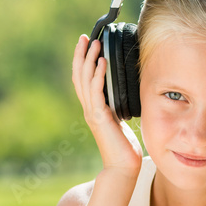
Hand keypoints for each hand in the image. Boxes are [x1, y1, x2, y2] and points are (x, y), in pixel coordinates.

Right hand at [71, 34, 142, 178]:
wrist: (123, 167)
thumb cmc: (125, 146)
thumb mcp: (121, 120)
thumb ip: (118, 106)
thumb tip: (126, 91)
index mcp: (93, 108)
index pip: (83, 80)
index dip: (81, 61)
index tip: (85, 44)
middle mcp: (90, 109)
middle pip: (79, 76)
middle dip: (81, 55)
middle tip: (85, 37)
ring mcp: (93, 113)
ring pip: (85, 81)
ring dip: (89, 60)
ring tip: (94, 44)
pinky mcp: (100, 118)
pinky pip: (97, 92)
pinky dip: (98, 76)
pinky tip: (102, 63)